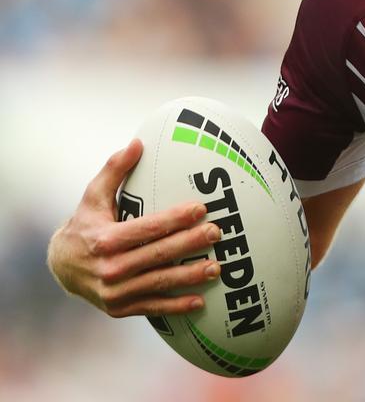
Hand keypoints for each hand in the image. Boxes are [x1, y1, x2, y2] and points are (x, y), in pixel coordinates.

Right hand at [47, 139, 223, 316]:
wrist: (61, 267)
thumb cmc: (85, 224)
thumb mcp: (93, 196)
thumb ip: (114, 169)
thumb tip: (137, 142)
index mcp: (104, 240)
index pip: (147, 229)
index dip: (175, 219)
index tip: (201, 209)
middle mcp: (109, 269)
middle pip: (157, 255)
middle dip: (189, 244)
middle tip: (217, 233)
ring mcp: (114, 292)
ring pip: (158, 283)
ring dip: (189, 276)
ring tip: (216, 267)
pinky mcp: (119, 308)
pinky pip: (152, 307)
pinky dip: (175, 306)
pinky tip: (200, 302)